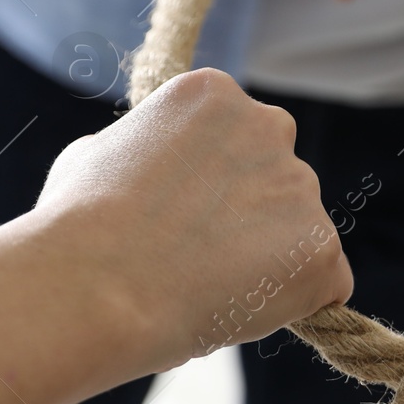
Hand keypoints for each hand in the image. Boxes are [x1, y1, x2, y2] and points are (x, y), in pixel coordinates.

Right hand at [35, 69, 353, 371]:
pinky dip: (297, 300)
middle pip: (278, 180)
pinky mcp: (324, 252)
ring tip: (206, 285)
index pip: (238, 139)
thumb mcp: (98, 154)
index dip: (209, 186)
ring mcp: (303, 190)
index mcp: (216, 94)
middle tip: (199, 255)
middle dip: (250, 216)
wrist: (97, 287)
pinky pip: (325, 282)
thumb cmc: (78, 225)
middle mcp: (272, 128)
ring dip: (271, 259)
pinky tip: (243, 310)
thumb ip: (149, 150)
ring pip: (301, 234)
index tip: (179, 214)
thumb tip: (152, 160)